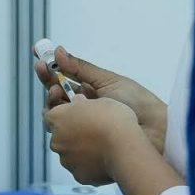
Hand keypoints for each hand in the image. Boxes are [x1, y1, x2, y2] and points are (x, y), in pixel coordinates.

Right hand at [34, 47, 167, 153]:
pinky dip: (63, 124)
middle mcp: (83, 108)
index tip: (38, 58)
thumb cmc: (138, 103)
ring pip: (57, 116)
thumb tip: (57, 51)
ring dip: (55, 104)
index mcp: (89, 91)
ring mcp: (82, 126)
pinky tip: (71, 118)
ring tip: (63, 96)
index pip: (62, 79)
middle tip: (51, 81)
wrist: (155, 131)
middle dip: (50, 86)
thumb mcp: (108, 80)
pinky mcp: (82, 144)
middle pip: (55, 97)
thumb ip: (81, 68)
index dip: (49, 70)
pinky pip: (63, 135)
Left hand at [44, 96, 141, 185]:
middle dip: (72, 134)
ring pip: (70, 154)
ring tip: (102, 146)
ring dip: (81, 151)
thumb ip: (83, 103)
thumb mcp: (99, 100)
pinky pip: (82, 169)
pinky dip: (90, 165)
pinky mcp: (78, 175)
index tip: (76, 115)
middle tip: (92, 131)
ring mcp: (66, 159)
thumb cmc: (114, 121)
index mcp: (58, 118)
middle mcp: (56, 140)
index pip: (51, 115)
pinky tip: (104, 159)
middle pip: (60, 137)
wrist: (125, 148)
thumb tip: (78, 102)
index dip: (64, 115)